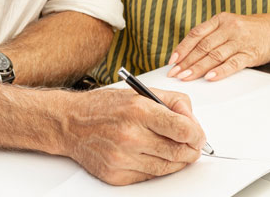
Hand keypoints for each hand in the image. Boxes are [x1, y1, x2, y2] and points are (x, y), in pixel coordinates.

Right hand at [62, 88, 205, 184]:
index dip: (197, 134)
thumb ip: (172, 102)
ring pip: (165, 168)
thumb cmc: (105, 106)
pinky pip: (148, 177)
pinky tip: (154, 157)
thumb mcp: (140, 92)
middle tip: (193, 146)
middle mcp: (130, 136)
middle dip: (191, 150)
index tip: (199, 135)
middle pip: (177, 152)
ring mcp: (122, 158)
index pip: (182, 129)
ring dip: (177, 161)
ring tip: (177, 151)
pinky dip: (156, 168)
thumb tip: (192, 121)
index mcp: (139, 111)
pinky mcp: (116, 175)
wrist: (70, 123)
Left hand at [167, 12, 269, 81]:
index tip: (172, 60)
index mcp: (220, 20)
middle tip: (175, 73)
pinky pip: (232, 64)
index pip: (196, 34)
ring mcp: (239, 41)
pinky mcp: (250, 54)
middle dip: (186, 62)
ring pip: (214, 56)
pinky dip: (220, 71)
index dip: (182, 47)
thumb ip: (211, 36)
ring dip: (198, 68)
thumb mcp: (229, 25)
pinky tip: (209, 77)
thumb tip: (188, 54)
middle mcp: (229, 28)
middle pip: (203, 46)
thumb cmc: (252, 30)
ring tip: (186, 77)